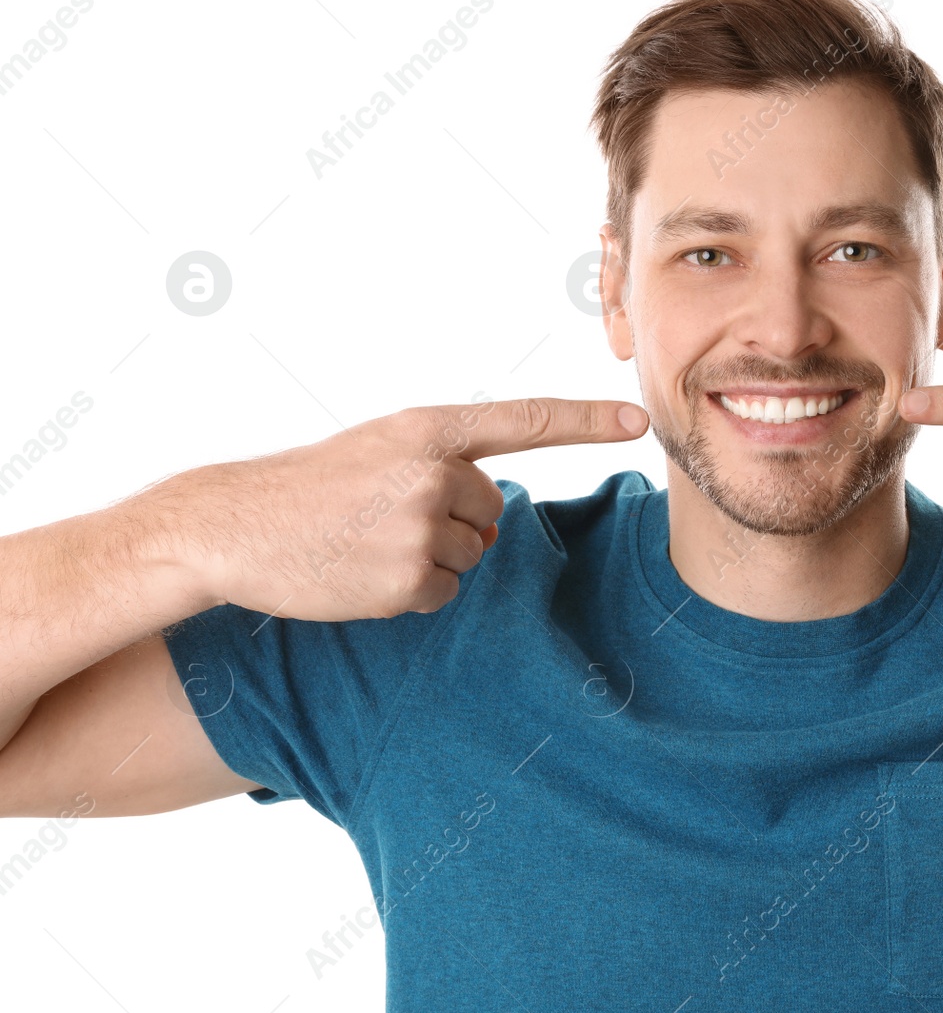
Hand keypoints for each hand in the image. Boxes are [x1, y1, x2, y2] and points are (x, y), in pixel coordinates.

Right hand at [155, 398, 649, 619]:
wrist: (232, 527)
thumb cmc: (311, 487)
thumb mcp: (380, 449)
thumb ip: (446, 467)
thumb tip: (495, 523)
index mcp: (428, 428)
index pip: (525, 421)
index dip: (587, 420)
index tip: (639, 419)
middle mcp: (432, 472)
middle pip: (490, 510)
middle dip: (451, 521)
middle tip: (381, 518)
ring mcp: (420, 526)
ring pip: (469, 554)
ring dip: (429, 558)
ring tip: (366, 543)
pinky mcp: (407, 579)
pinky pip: (443, 593)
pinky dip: (410, 592)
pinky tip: (362, 575)